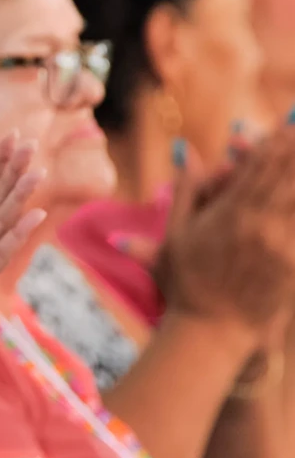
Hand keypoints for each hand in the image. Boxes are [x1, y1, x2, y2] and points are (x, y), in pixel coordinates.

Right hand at [157, 130, 294, 336]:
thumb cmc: (186, 284)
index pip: (258, 167)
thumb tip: (190, 153)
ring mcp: (280, 245)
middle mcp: (258, 225)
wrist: (209, 332)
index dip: (274, 143)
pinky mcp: (293, 265)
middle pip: (286, 176)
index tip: (287, 126)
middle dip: (294, 152)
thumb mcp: (175, 235)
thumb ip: (185, 192)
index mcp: (229, 214)